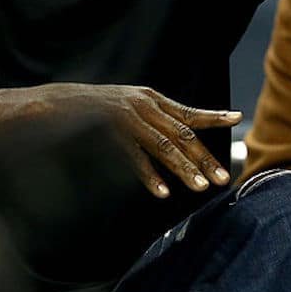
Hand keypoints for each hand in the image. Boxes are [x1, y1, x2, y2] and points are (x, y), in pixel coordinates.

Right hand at [0, 83, 238, 198]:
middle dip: (204, 158)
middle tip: (223, 179)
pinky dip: (149, 176)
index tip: (237, 119)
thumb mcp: (127, 108)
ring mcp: (127, 117)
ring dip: (183, 169)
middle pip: (182, 134)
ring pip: (163, 146)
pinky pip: (135, 157)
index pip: (188, 111)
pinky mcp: (109, 131)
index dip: (213, 115)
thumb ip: (151, 120)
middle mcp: (143, 104)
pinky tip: (162, 193)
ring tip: (200, 188)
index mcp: (150, 98)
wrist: (53, 103)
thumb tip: (178, 139)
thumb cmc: (92, 110)